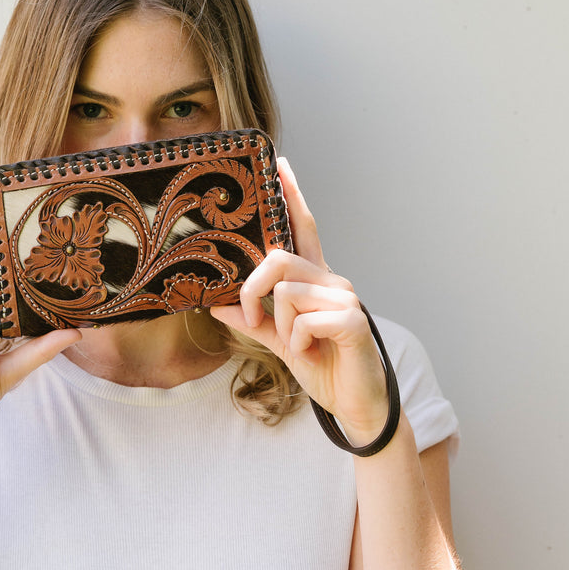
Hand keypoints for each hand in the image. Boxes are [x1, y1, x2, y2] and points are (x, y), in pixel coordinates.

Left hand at [211, 158, 390, 443]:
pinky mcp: (352, 321)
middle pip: (279, 259)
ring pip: (287, 291)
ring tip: (295, 346)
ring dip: (279, 326)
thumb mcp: (278, 341)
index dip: (292, 196)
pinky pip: (304, 320)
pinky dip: (298, 342)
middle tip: (252, 317)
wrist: (355, 405)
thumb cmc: (322, 367)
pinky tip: (311, 353)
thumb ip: (250, 319)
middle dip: (253, 288)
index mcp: (315, 279)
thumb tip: (213, 303)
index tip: (281, 164)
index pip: (303, 228)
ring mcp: (345, 297)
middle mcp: (332, 279)